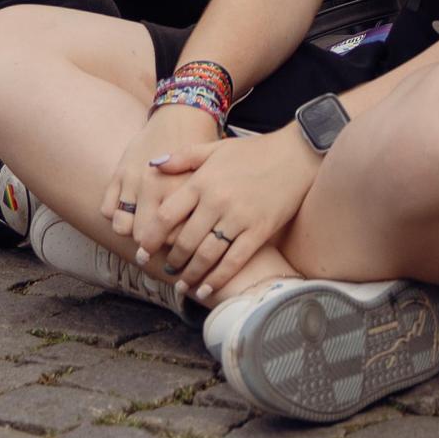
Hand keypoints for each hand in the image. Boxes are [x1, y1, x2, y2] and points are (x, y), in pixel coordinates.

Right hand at [102, 103, 221, 260]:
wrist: (183, 113)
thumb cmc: (201, 152)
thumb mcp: (208, 180)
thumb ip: (200, 211)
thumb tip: (198, 248)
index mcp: (180, 191)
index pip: (173, 240)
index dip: (177, 248)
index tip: (180, 248)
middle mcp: (154, 188)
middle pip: (144, 238)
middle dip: (151, 245)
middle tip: (160, 243)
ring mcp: (133, 180)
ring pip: (122, 227)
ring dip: (132, 231)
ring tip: (144, 228)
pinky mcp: (118, 173)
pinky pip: (107, 209)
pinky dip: (116, 215)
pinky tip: (131, 211)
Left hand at [143, 125, 316, 302]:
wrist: (295, 154)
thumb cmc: (253, 151)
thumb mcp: (215, 148)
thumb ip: (183, 157)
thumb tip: (152, 166)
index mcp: (202, 181)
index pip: (167, 214)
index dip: (152, 236)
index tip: (143, 250)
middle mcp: (217, 201)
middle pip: (185, 240)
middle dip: (171, 260)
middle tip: (163, 271)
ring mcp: (238, 218)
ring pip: (207, 254)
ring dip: (191, 273)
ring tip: (182, 284)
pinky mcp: (259, 231)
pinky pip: (234, 260)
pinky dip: (218, 278)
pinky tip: (206, 289)